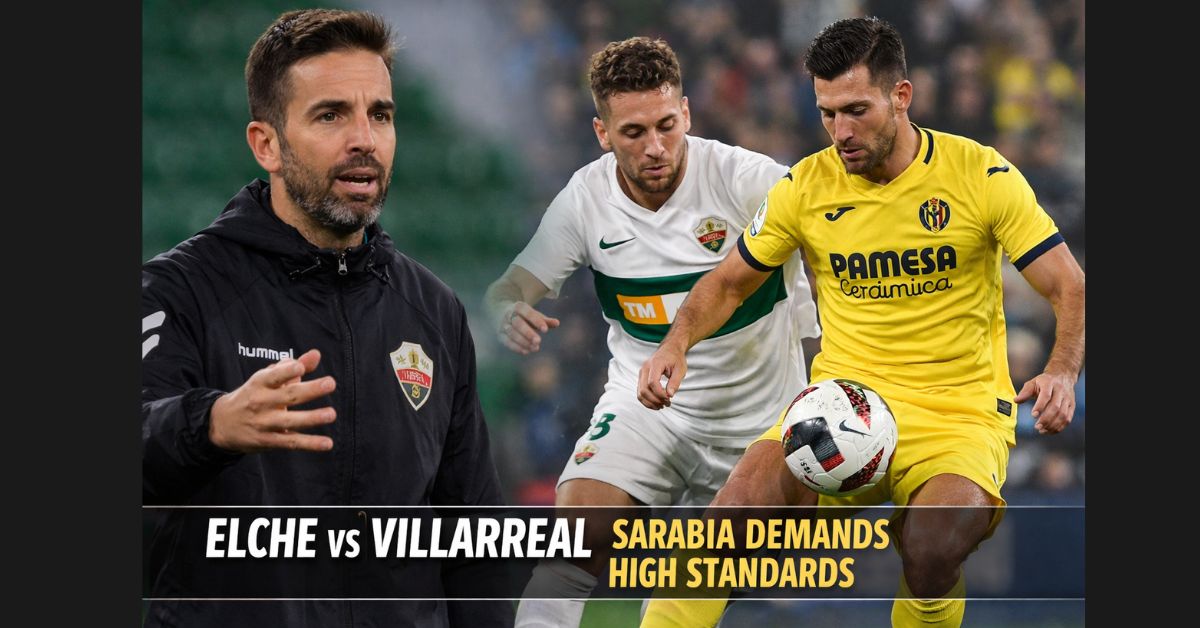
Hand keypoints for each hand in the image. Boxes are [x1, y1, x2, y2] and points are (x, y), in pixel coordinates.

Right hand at [209, 349, 336, 451]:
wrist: (222, 424)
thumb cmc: (253, 395)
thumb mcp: (267, 378)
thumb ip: (292, 366)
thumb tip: (316, 354)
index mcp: (259, 383)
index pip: (273, 376)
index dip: (286, 371)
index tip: (300, 367)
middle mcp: (261, 403)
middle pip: (287, 396)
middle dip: (310, 390)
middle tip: (330, 383)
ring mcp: (264, 423)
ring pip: (289, 421)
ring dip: (311, 418)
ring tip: (331, 414)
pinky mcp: (269, 441)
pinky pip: (291, 442)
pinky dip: (310, 444)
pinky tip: (327, 443)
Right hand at [498, 301, 559, 354]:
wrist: (502, 312)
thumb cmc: (524, 316)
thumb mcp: (534, 315)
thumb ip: (545, 320)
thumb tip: (557, 323)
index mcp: (519, 307)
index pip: (527, 313)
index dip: (536, 321)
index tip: (546, 330)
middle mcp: (509, 315)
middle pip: (518, 323)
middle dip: (528, 333)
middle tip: (538, 341)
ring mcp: (503, 325)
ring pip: (512, 333)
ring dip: (523, 341)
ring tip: (535, 348)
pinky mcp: (500, 335)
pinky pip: (507, 341)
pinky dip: (516, 347)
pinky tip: (526, 351)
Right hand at [637, 342, 686, 408]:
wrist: (670, 349)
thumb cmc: (676, 358)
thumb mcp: (680, 369)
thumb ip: (675, 382)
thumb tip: (670, 395)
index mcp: (655, 364)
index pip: (652, 382)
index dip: (660, 393)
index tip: (669, 398)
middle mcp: (645, 368)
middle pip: (644, 389)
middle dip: (655, 400)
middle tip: (667, 404)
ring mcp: (641, 373)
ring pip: (640, 393)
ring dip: (650, 402)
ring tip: (662, 406)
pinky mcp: (641, 378)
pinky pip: (640, 392)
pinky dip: (647, 400)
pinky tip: (657, 403)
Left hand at [1014, 371, 1075, 434]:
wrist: (1062, 376)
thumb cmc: (1044, 382)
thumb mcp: (1033, 383)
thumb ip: (1025, 392)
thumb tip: (1016, 401)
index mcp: (1049, 383)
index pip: (1046, 396)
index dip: (1040, 406)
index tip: (1033, 415)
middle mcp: (1060, 391)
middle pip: (1055, 407)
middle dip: (1046, 419)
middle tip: (1036, 427)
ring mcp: (1068, 399)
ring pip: (1063, 415)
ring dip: (1053, 425)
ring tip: (1042, 430)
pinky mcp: (1072, 406)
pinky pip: (1068, 418)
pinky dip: (1059, 427)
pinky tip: (1050, 431)